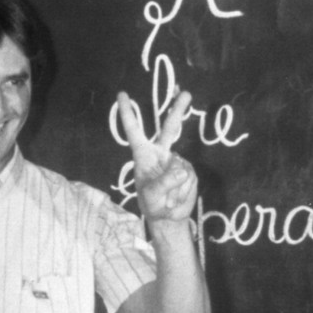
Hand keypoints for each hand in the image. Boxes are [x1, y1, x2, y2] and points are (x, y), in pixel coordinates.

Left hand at [117, 90, 197, 222]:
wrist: (170, 218)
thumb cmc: (153, 205)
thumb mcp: (152, 196)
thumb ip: (164, 182)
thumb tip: (182, 169)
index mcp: (143, 155)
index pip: (134, 131)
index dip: (128, 113)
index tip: (122, 94)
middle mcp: (160, 153)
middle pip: (170, 128)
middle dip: (178, 110)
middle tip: (186, 94)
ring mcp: (176, 161)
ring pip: (181, 165)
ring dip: (176, 187)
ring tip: (169, 199)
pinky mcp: (189, 170)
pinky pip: (190, 176)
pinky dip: (185, 190)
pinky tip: (178, 197)